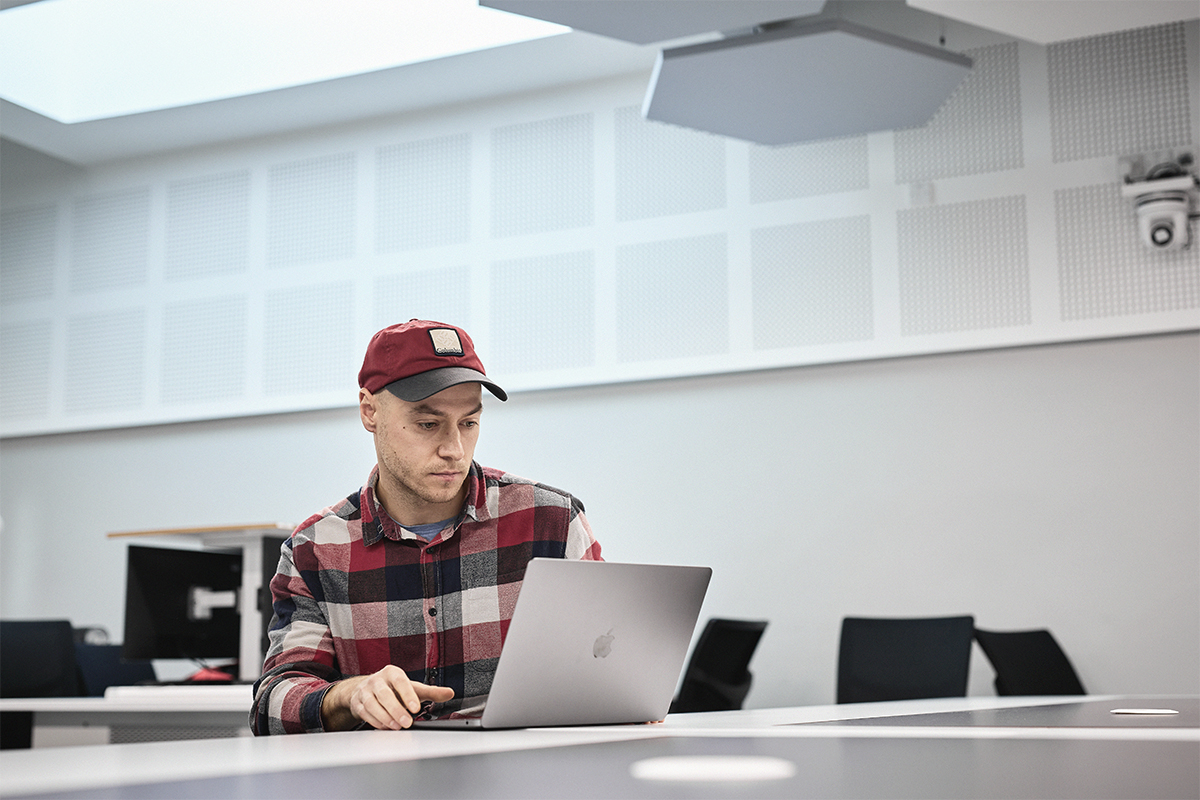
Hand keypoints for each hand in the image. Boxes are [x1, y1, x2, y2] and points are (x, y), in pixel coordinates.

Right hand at [321, 665, 454, 730]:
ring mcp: (365, 691)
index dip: (408, 694)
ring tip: (397, 727)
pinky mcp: (357, 703)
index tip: (416, 708)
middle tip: (407, 723)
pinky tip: (386, 727)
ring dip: (385, 717)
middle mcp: (377, 680)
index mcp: (392, 672)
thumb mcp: (413, 688)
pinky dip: (375, 721)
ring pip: (372, 704)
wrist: (367, 689)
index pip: (400, 681)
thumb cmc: (394, 689)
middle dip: (396, 710)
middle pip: (385, 694)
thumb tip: (450, 693)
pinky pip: (364, 712)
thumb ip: (431, 692)